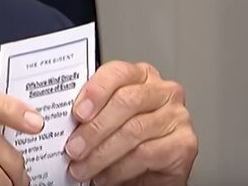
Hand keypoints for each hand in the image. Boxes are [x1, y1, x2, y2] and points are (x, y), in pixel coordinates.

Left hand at [63, 61, 197, 184]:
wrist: (149, 173)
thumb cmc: (124, 140)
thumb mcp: (105, 119)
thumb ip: (91, 110)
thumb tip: (62, 115)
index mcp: (141, 76)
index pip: (118, 72)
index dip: (96, 91)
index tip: (77, 113)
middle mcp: (163, 91)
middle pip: (126, 101)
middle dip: (94, 129)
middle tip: (73, 148)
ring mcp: (178, 117)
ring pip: (133, 131)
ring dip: (101, 154)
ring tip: (83, 167)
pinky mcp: (185, 144)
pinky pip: (146, 154)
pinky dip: (119, 168)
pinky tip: (105, 176)